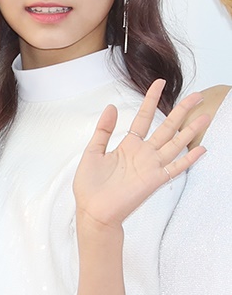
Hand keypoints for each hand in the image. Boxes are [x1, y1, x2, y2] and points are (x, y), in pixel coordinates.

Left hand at [73, 80, 209, 228]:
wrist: (92, 211)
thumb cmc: (90, 186)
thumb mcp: (92, 152)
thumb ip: (103, 130)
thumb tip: (112, 107)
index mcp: (128, 146)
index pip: (144, 118)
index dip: (151, 100)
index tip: (159, 83)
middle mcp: (143, 154)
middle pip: (166, 128)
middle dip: (181, 111)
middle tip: (196, 95)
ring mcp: (150, 167)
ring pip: (175, 144)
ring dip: (190, 130)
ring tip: (205, 116)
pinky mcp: (154, 181)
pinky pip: (175, 168)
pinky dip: (188, 159)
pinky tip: (201, 148)